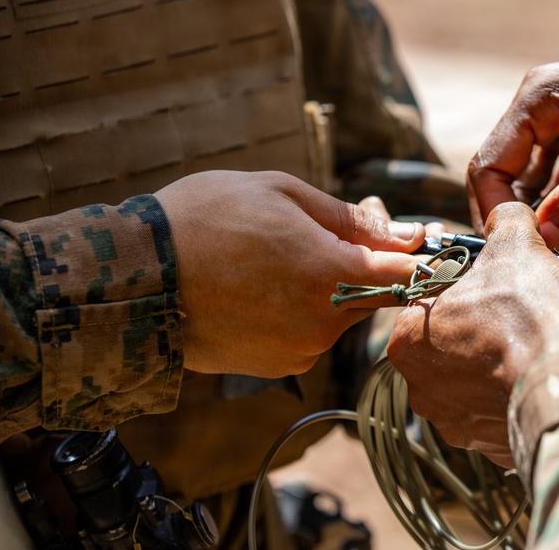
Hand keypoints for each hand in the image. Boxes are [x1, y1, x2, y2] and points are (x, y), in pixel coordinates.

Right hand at [155, 171, 425, 376]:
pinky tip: (263, 288)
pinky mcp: (277, 366)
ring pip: (341, 314)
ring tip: (280, 256)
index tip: (422, 238)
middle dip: (365, 263)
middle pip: (374, 292)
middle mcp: (325, 320)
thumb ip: (349, 217)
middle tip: (326, 232)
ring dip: (329, 288)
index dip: (420, 254)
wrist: (136, 278)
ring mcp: (301, 348)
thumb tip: (401, 234)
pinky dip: (301, 313)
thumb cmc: (206, 219)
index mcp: (334, 273)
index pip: (408, 273)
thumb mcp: (281, 193)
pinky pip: (310, 335)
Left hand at [387, 202, 558, 466]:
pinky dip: (513, 397)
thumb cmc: (529, 310)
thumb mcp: (516, 247)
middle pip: (452, 344)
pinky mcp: (486, 447)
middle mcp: (418, 385)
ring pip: (474, 382)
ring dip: (497, 366)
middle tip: (518, 315)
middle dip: (481, 330)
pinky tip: (536, 379)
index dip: (469, 289)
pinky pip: (497, 413)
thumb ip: (503, 222)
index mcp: (408, 337)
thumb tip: (506, 209)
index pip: (432, 303)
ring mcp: (452, 423)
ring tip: (532, 347)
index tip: (499, 287)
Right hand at [468, 34, 558, 248]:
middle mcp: (544, 106)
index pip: (489, 165)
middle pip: (508, 176)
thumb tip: (543, 241)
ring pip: (537, 183)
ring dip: (550, 221)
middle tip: (552, 263)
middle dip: (526, 222)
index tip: (519, 252)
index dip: (495, 213)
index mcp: (541, 97)